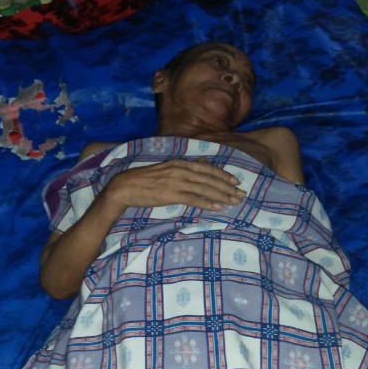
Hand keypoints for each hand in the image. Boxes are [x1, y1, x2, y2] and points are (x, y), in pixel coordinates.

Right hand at [104, 158, 245, 209]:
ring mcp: (176, 182)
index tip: (236, 181)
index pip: (207, 168)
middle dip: (228, 187)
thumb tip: (204, 162)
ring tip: (235, 201)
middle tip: (242, 194)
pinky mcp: (171, 194)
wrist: (126, 187)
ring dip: (222, 195)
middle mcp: (181, 169)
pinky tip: (218, 207)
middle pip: (210, 178)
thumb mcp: (168, 168)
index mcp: (180, 163)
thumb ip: (186, 166)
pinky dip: (208, 202)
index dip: (223, 174)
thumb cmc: (146, 180)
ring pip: (205, 188)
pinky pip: (194, 199)